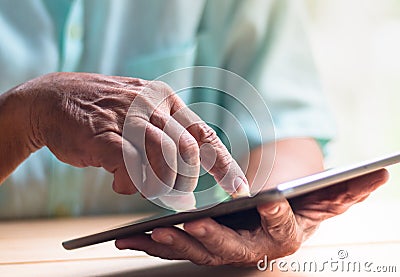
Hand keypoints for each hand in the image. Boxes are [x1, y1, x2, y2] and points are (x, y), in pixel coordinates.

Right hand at [3, 72, 248, 206]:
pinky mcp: (103, 136)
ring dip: (156, 185)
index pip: (204, 134)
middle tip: (178, 198)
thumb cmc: (102, 112)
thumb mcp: (140, 111)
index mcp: (165, 100)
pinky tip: (120, 183)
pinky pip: (131, 169)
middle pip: (187, 153)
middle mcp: (151, 106)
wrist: (52, 99)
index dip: (224, 164)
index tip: (238, 187)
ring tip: (140, 186)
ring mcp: (127, 120)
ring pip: (162, 162)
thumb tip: (183, 172)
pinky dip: (131, 184)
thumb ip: (163, 135)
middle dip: (186, 182)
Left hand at [115, 169, 388, 265]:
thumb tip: (382, 173)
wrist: (276, 210)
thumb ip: (348, 188)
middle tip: (188, 225)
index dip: (277, 215)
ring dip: (171, 243)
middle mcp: (252, 250)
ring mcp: (222, 251)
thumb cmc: (297, 200)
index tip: (268, 199)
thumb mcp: (323, 192)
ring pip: (195, 251)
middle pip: (229, 248)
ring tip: (146, 233)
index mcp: (283, 235)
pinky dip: (153, 242)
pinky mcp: (200, 245)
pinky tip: (130, 236)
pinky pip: (175, 246)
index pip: (282, 227)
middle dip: (208, 238)